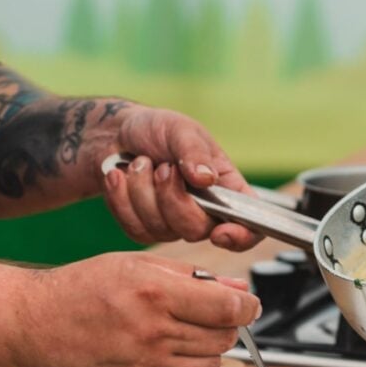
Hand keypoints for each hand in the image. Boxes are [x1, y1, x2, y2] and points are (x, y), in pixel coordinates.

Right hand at [17, 253, 260, 366]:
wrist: (31, 325)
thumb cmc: (80, 290)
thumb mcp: (135, 264)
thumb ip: (191, 276)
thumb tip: (237, 289)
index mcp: (156, 293)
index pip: (229, 307)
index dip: (247, 306)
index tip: (247, 306)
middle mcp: (153, 332)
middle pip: (224, 338)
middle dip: (223, 326)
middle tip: (204, 318)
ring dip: (205, 352)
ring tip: (179, 337)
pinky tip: (165, 360)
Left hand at [103, 106, 261, 249]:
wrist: (115, 134)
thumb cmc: (157, 129)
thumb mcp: (180, 130)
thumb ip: (194, 152)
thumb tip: (206, 178)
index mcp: (227, 189)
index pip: (250, 226)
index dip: (241, 237)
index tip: (220, 232)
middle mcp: (205, 212)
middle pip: (197, 230)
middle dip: (172, 197)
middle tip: (162, 167)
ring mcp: (174, 224)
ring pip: (162, 230)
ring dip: (142, 190)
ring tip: (138, 162)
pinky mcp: (145, 229)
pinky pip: (135, 229)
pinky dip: (122, 198)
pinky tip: (119, 176)